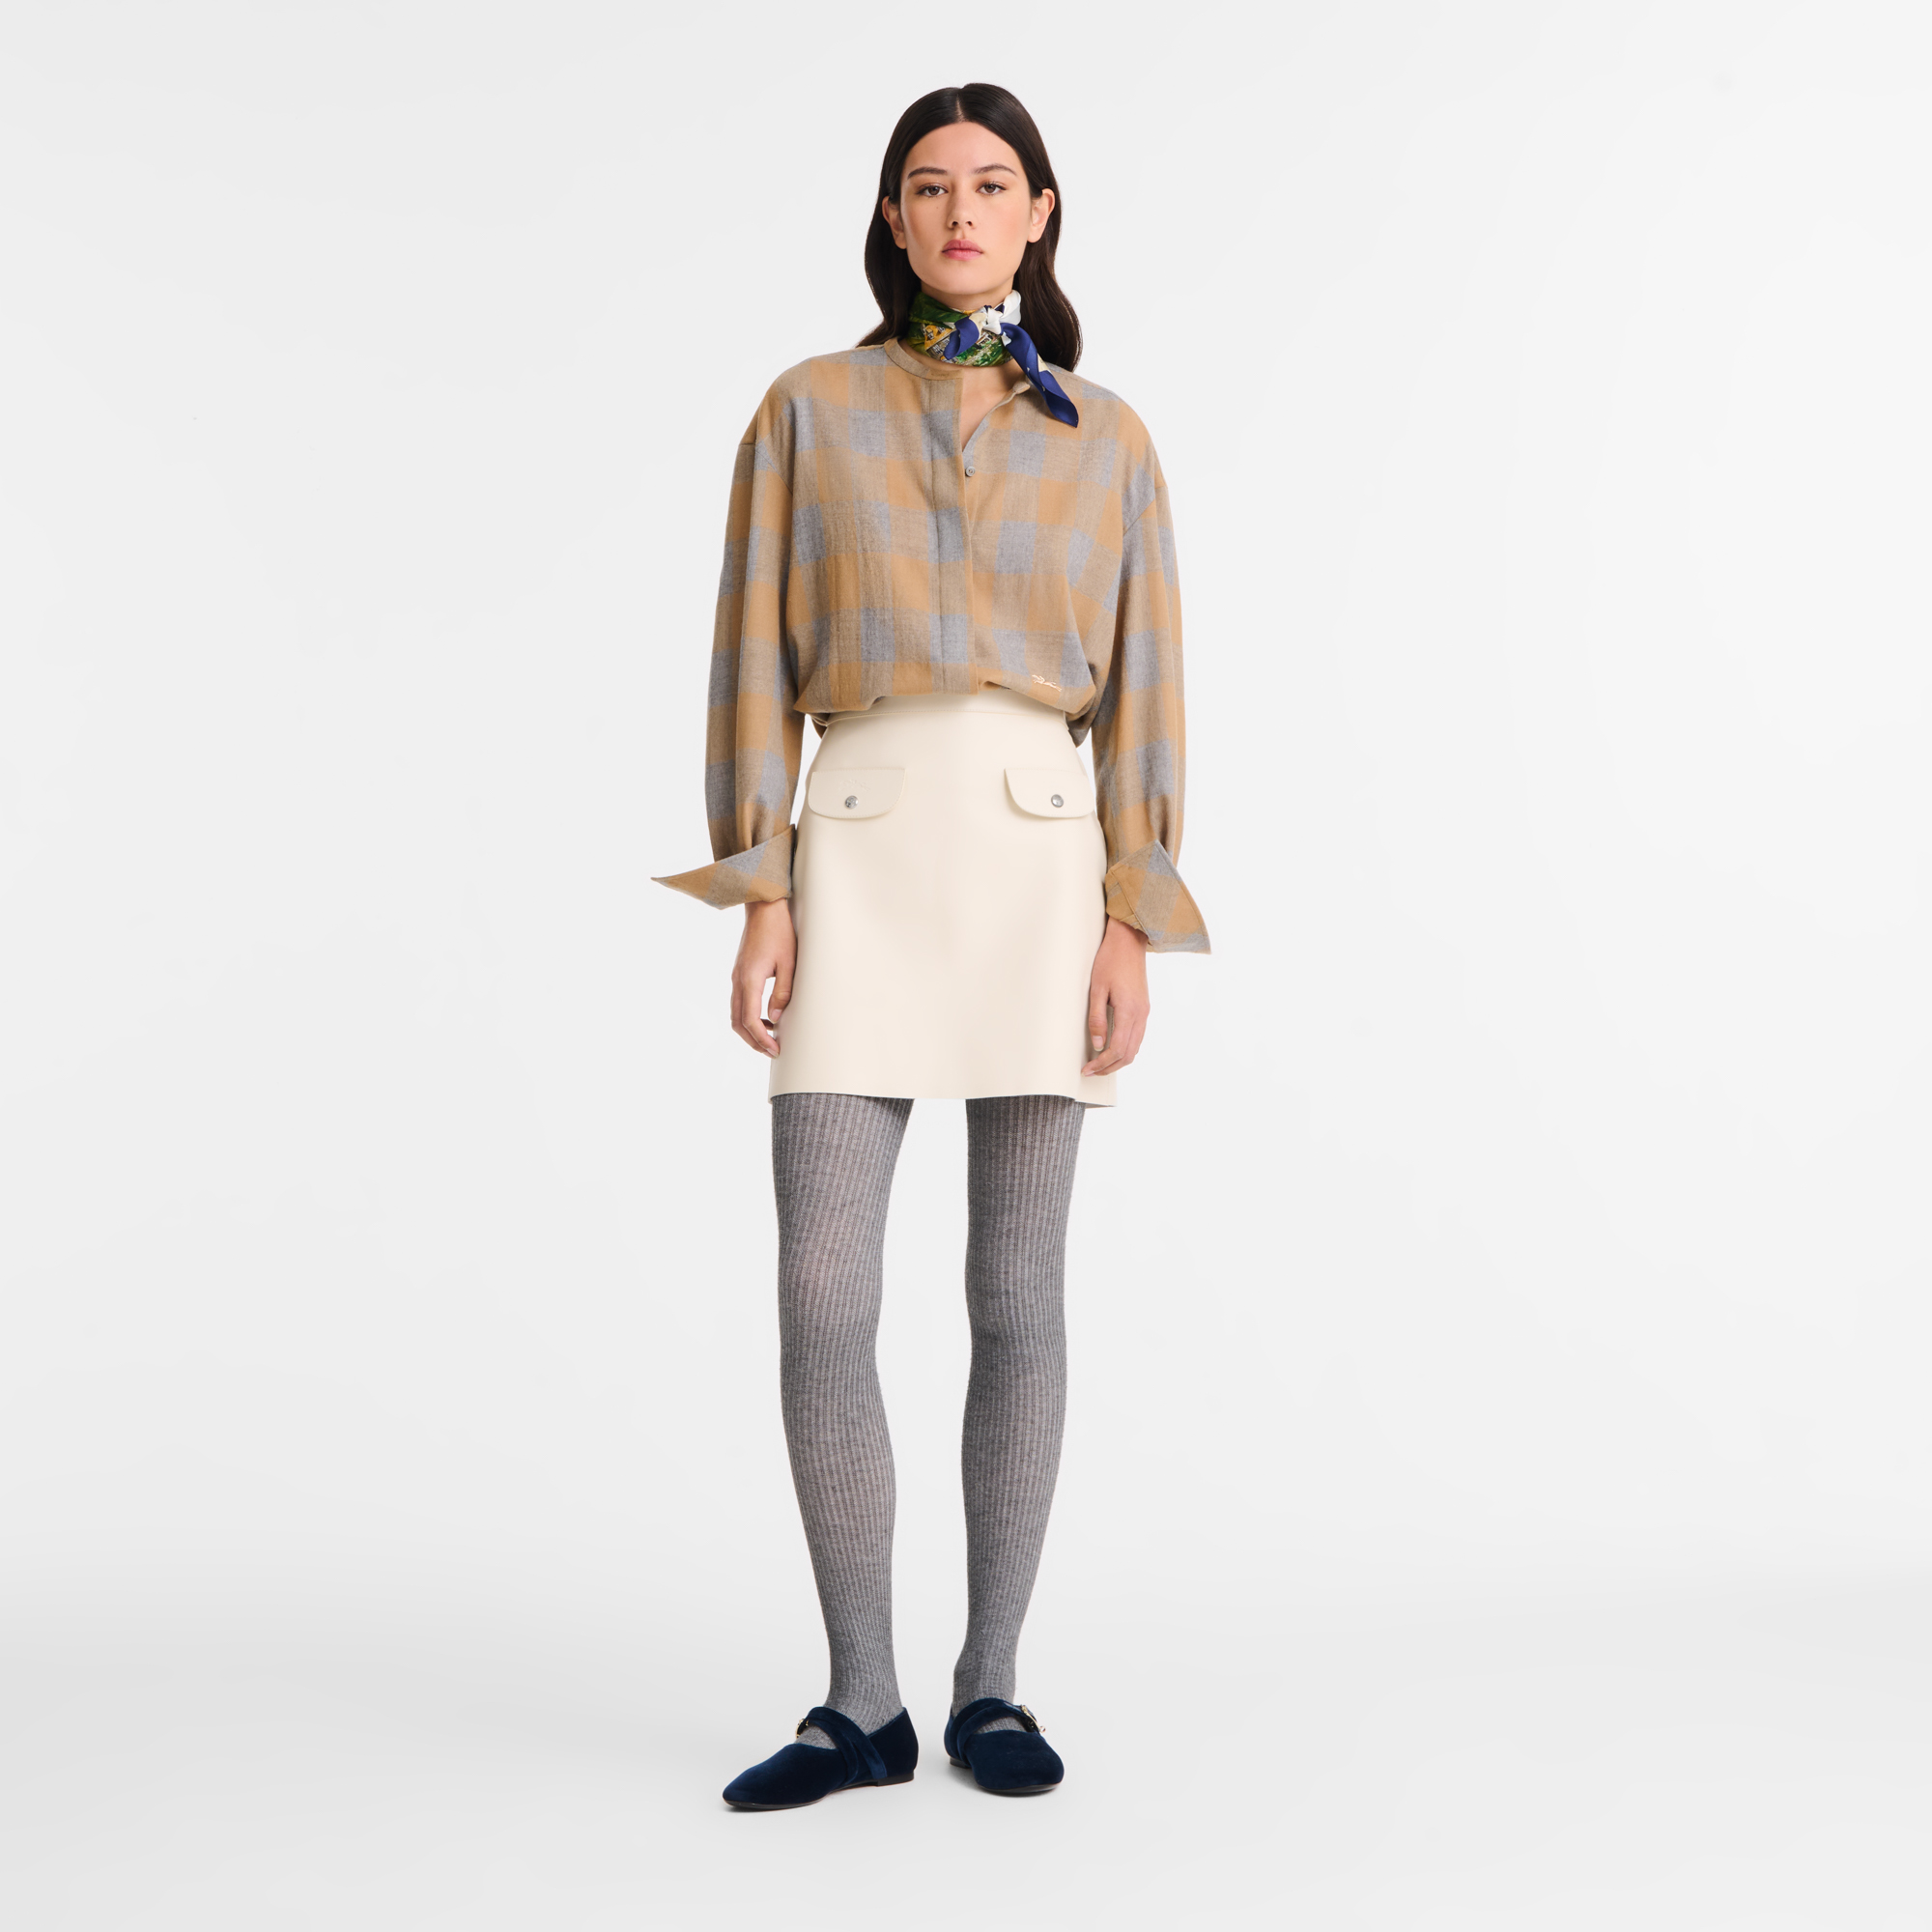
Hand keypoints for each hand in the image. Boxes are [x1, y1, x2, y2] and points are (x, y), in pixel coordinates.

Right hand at [732, 898, 794, 1056]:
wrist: (763, 907)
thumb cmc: (779, 931)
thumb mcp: (789, 963)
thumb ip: (782, 992)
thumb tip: (776, 1019)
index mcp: (749, 980)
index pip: (750, 1021)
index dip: (762, 1040)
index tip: (775, 1050)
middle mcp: (738, 980)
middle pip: (738, 1023)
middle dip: (753, 1042)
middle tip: (772, 1052)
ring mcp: (736, 977)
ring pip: (736, 1014)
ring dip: (750, 1031)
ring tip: (771, 1039)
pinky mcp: (739, 973)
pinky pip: (739, 1002)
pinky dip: (749, 1016)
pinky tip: (767, 1018)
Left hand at [1082, 915, 1149, 1077]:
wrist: (1129, 941)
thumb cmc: (1110, 960)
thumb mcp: (1096, 988)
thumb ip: (1096, 1018)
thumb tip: (1097, 1044)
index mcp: (1129, 1011)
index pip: (1117, 1049)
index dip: (1102, 1064)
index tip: (1088, 1069)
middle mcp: (1141, 1014)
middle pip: (1129, 1054)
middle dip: (1110, 1067)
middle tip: (1091, 1071)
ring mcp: (1145, 1012)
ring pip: (1135, 1047)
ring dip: (1119, 1059)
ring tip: (1100, 1064)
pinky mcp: (1144, 1008)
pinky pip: (1138, 1036)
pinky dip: (1126, 1048)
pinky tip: (1113, 1048)